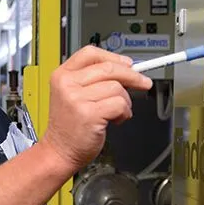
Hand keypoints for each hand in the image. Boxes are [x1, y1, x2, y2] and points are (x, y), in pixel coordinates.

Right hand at [42, 46, 152, 170]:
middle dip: (132, 76)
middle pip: (109, 68)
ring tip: (116, 112)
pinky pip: (120, 104)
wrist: (59, 151)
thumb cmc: (69, 126)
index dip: (113, 57)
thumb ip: (92, 80)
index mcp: (61, 75)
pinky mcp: (89, 114)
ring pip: (117, 87)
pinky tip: (115, 120)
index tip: (128, 64)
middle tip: (143, 83)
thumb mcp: (72, 94)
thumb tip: (126, 69)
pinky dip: (124, 113)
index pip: (91, 53)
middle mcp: (67, 84)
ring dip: (125, 101)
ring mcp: (77, 99)